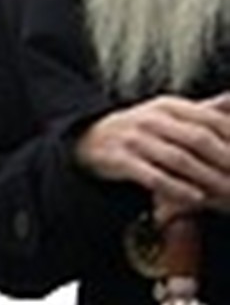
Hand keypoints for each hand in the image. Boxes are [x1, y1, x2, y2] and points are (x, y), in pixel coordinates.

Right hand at [72, 94, 229, 215]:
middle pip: (198, 139)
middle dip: (225, 160)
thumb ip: (206, 109)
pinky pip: (153, 176)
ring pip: (178, 159)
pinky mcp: (118, 160)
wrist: (89, 138)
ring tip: (226, 192)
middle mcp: (150, 119)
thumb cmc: (142, 128)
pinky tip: (196, 198)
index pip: (210, 120)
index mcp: (168, 105)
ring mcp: (133, 139)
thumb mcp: (170, 112)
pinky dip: (178, 188)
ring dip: (207, 178)